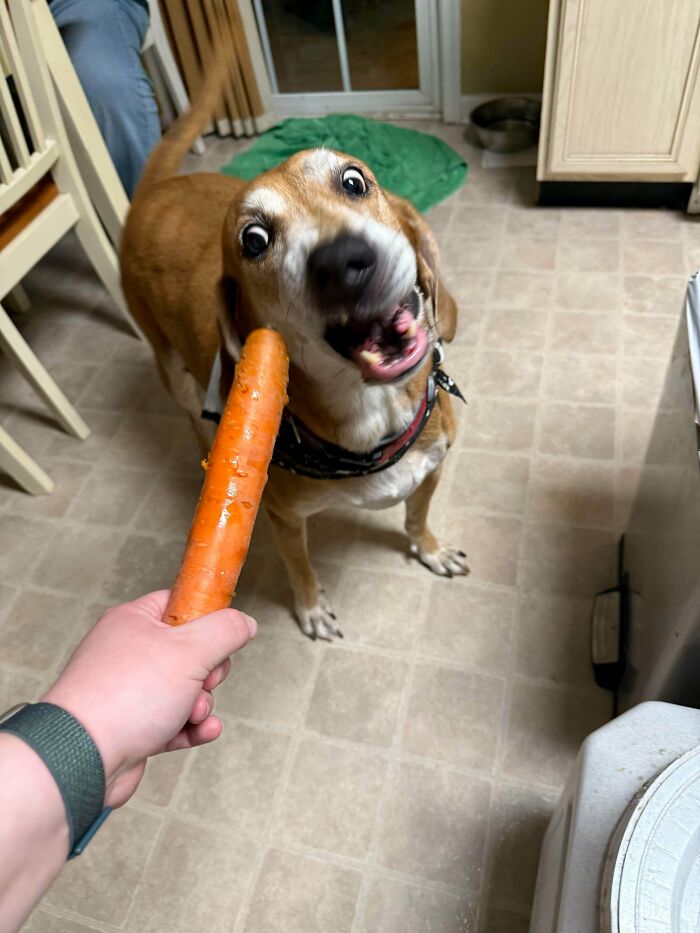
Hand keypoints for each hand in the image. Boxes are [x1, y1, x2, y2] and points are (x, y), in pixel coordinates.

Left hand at [41, 590, 255, 807]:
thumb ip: (225, 631)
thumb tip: (244, 622)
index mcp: (134, 622)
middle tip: (204, 681)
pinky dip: (190, 728)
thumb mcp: (190, 651)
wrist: (83, 758)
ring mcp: (129, 692)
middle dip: (208, 673)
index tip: (223, 634)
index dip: (206, 618)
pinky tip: (201, 731)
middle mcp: (128, 653)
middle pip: (188, 651)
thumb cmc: (125, 696)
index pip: (179, 604)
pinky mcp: (132, 727)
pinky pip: (173, 722)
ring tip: (193, 713)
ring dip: (200, 704)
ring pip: (184, 690)